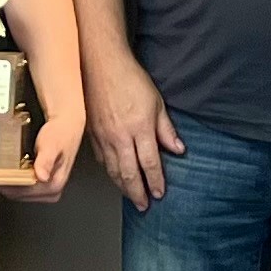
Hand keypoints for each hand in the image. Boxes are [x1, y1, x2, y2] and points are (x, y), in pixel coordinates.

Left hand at [8, 107, 82, 203]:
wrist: (66, 124)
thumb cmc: (60, 133)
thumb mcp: (52, 144)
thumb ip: (46, 160)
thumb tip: (42, 176)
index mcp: (55, 185)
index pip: (24, 193)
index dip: (7, 185)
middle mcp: (51, 190)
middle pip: (19, 195)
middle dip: (5, 184)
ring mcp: (45, 188)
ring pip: (18, 192)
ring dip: (7, 181)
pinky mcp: (40, 183)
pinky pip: (20, 185)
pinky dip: (12, 178)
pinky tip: (6, 169)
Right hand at [86, 49, 181, 209]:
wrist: (100, 65)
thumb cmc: (130, 79)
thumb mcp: (156, 103)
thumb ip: (166, 129)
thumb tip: (178, 149)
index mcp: (140, 128)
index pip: (150, 163)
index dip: (156, 181)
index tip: (160, 193)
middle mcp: (121, 137)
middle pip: (130, 173)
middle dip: (138, 193)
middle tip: (144, 206)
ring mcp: (104, 137)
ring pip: (114, 170)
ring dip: (123, 187)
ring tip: (131, 197)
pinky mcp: (92, 134)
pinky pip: (102, 159)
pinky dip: (109, 172)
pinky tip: (115, 176)